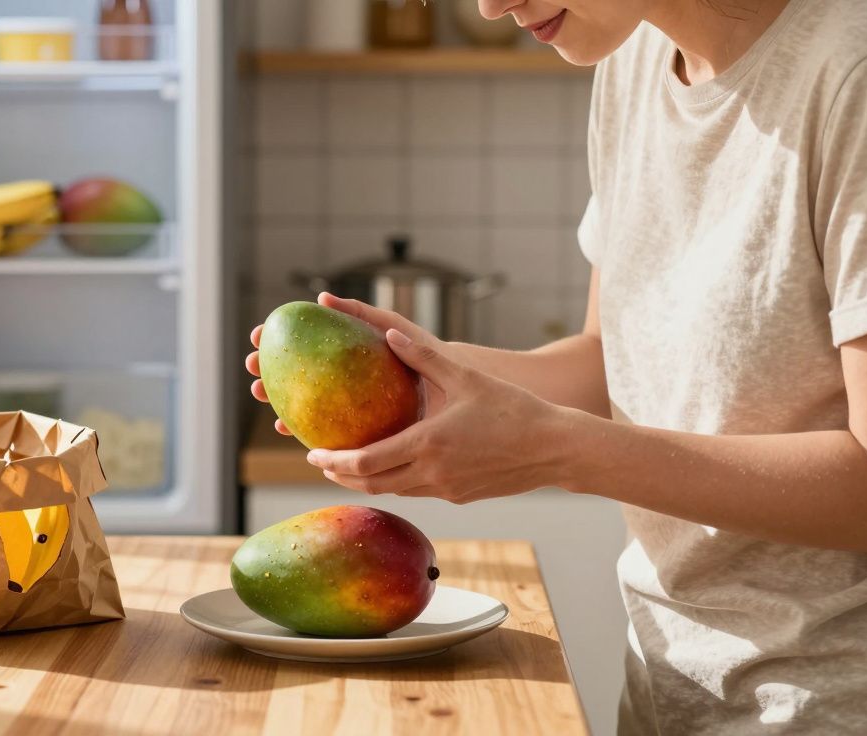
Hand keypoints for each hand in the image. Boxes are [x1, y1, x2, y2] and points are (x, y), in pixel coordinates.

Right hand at [245, 292, 447, 435]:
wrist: (454, 389)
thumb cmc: (425, 353)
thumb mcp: (393, 328)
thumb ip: (361, 313)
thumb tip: (321, 299)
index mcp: (344, 353)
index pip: (301, 343)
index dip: (275, 339)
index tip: (257, 336)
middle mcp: (342, 378)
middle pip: (294, 372)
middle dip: (267, 369)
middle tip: (251, 367)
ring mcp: (347, 405)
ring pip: (303, 403)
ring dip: (277, 399)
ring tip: (261, 395)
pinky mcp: (357, 431)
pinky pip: (324, 431)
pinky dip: (303, 430)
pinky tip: (290, 431)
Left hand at [306, 329, 569, 503]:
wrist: (555, 448)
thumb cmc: (513, 408)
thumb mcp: (465, 376)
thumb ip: (423, 357)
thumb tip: (390, 334)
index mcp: (427, 444)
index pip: (366, 462)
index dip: (334, 461)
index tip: (312, 454)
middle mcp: (432, 473)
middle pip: (372, 485)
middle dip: (341, 476)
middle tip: (320, 463)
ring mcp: (446, 489)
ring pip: (394, 491)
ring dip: (368, 481)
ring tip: (348, 466)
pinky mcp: (460, 496)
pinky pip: (418, 491)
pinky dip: (397, 481)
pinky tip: (393, 467)